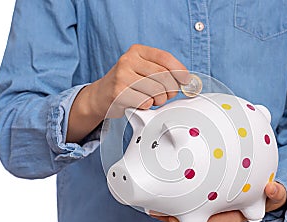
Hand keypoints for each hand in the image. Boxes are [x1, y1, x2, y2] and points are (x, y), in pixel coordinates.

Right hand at [67, 44, 189, 141]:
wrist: (101, 96)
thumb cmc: (126, 83)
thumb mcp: (142, 69)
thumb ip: (162, 70)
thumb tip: (185, 80)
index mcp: (137, 51)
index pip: (165, 58)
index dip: (180, 71)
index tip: (185, 80)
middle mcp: (128, 60)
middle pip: (163, 76)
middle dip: (171, 89)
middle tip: (167, 95)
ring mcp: (121, 76)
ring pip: (156, 90)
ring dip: (160, 100)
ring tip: (152, 99)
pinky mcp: (118, 93)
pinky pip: (145, 102)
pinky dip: (148, 106)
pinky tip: (140, 103)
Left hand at [151, 182, 286, 221]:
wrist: (265, 194)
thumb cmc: (266, 195)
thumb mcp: (275, 195)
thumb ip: (277, 193)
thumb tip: (273, 189)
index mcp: (237, 216)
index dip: (201, 221)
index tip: (184, 218)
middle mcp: (223, 217)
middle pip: (198, 221)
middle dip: (178, 219)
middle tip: (158, 213)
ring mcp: (213, 212)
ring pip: (190, 216)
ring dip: (172, 213)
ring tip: (153, 207)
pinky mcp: (206, 204)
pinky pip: (189, 207)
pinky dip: (176, 204)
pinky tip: (162, 197)